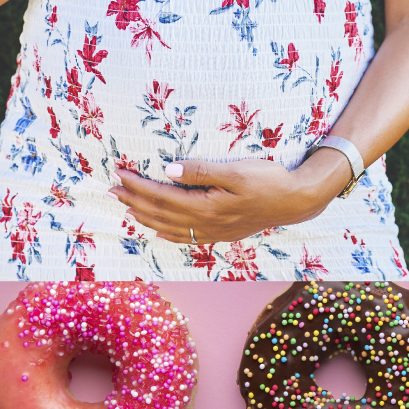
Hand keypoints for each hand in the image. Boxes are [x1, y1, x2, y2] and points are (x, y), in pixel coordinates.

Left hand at [108, 152, 353, 243]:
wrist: (295, 201)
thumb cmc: (268, 181)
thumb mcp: (236, 171)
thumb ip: (201, 171)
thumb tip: (168, 170)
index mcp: (206, 206)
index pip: (162, 196)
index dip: (138, 185)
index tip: (119, 173)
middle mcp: (207, 223)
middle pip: (161, 214)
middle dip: (134, 201)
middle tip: (112, 189)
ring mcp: (215, 231)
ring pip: (170, 228)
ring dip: (146, 218)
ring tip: (127, 208)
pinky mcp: (223, 233)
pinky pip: (187, 238)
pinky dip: (167, 233)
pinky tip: (159, 229)